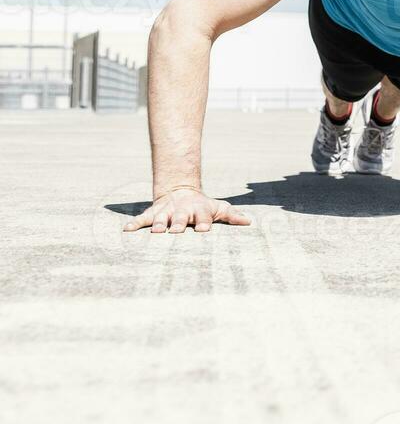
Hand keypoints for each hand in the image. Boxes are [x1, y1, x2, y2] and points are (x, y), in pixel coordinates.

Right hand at [123, 189, 251, 232]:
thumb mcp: (219, 208)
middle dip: (178, 224)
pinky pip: (142, 219)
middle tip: (175, 231)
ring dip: (158, 224)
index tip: (204, 229)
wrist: (181, 192)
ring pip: (161, 218)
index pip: (202, 217)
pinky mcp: (153, 213)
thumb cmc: (204, 206)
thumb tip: (248, 222)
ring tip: (156, 232)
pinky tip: (126, 230)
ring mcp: (166, 212)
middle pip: (180, 218)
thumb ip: (232, 215)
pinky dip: (134, 224)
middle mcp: (182, 211)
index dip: (203, 223)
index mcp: (199, 211)